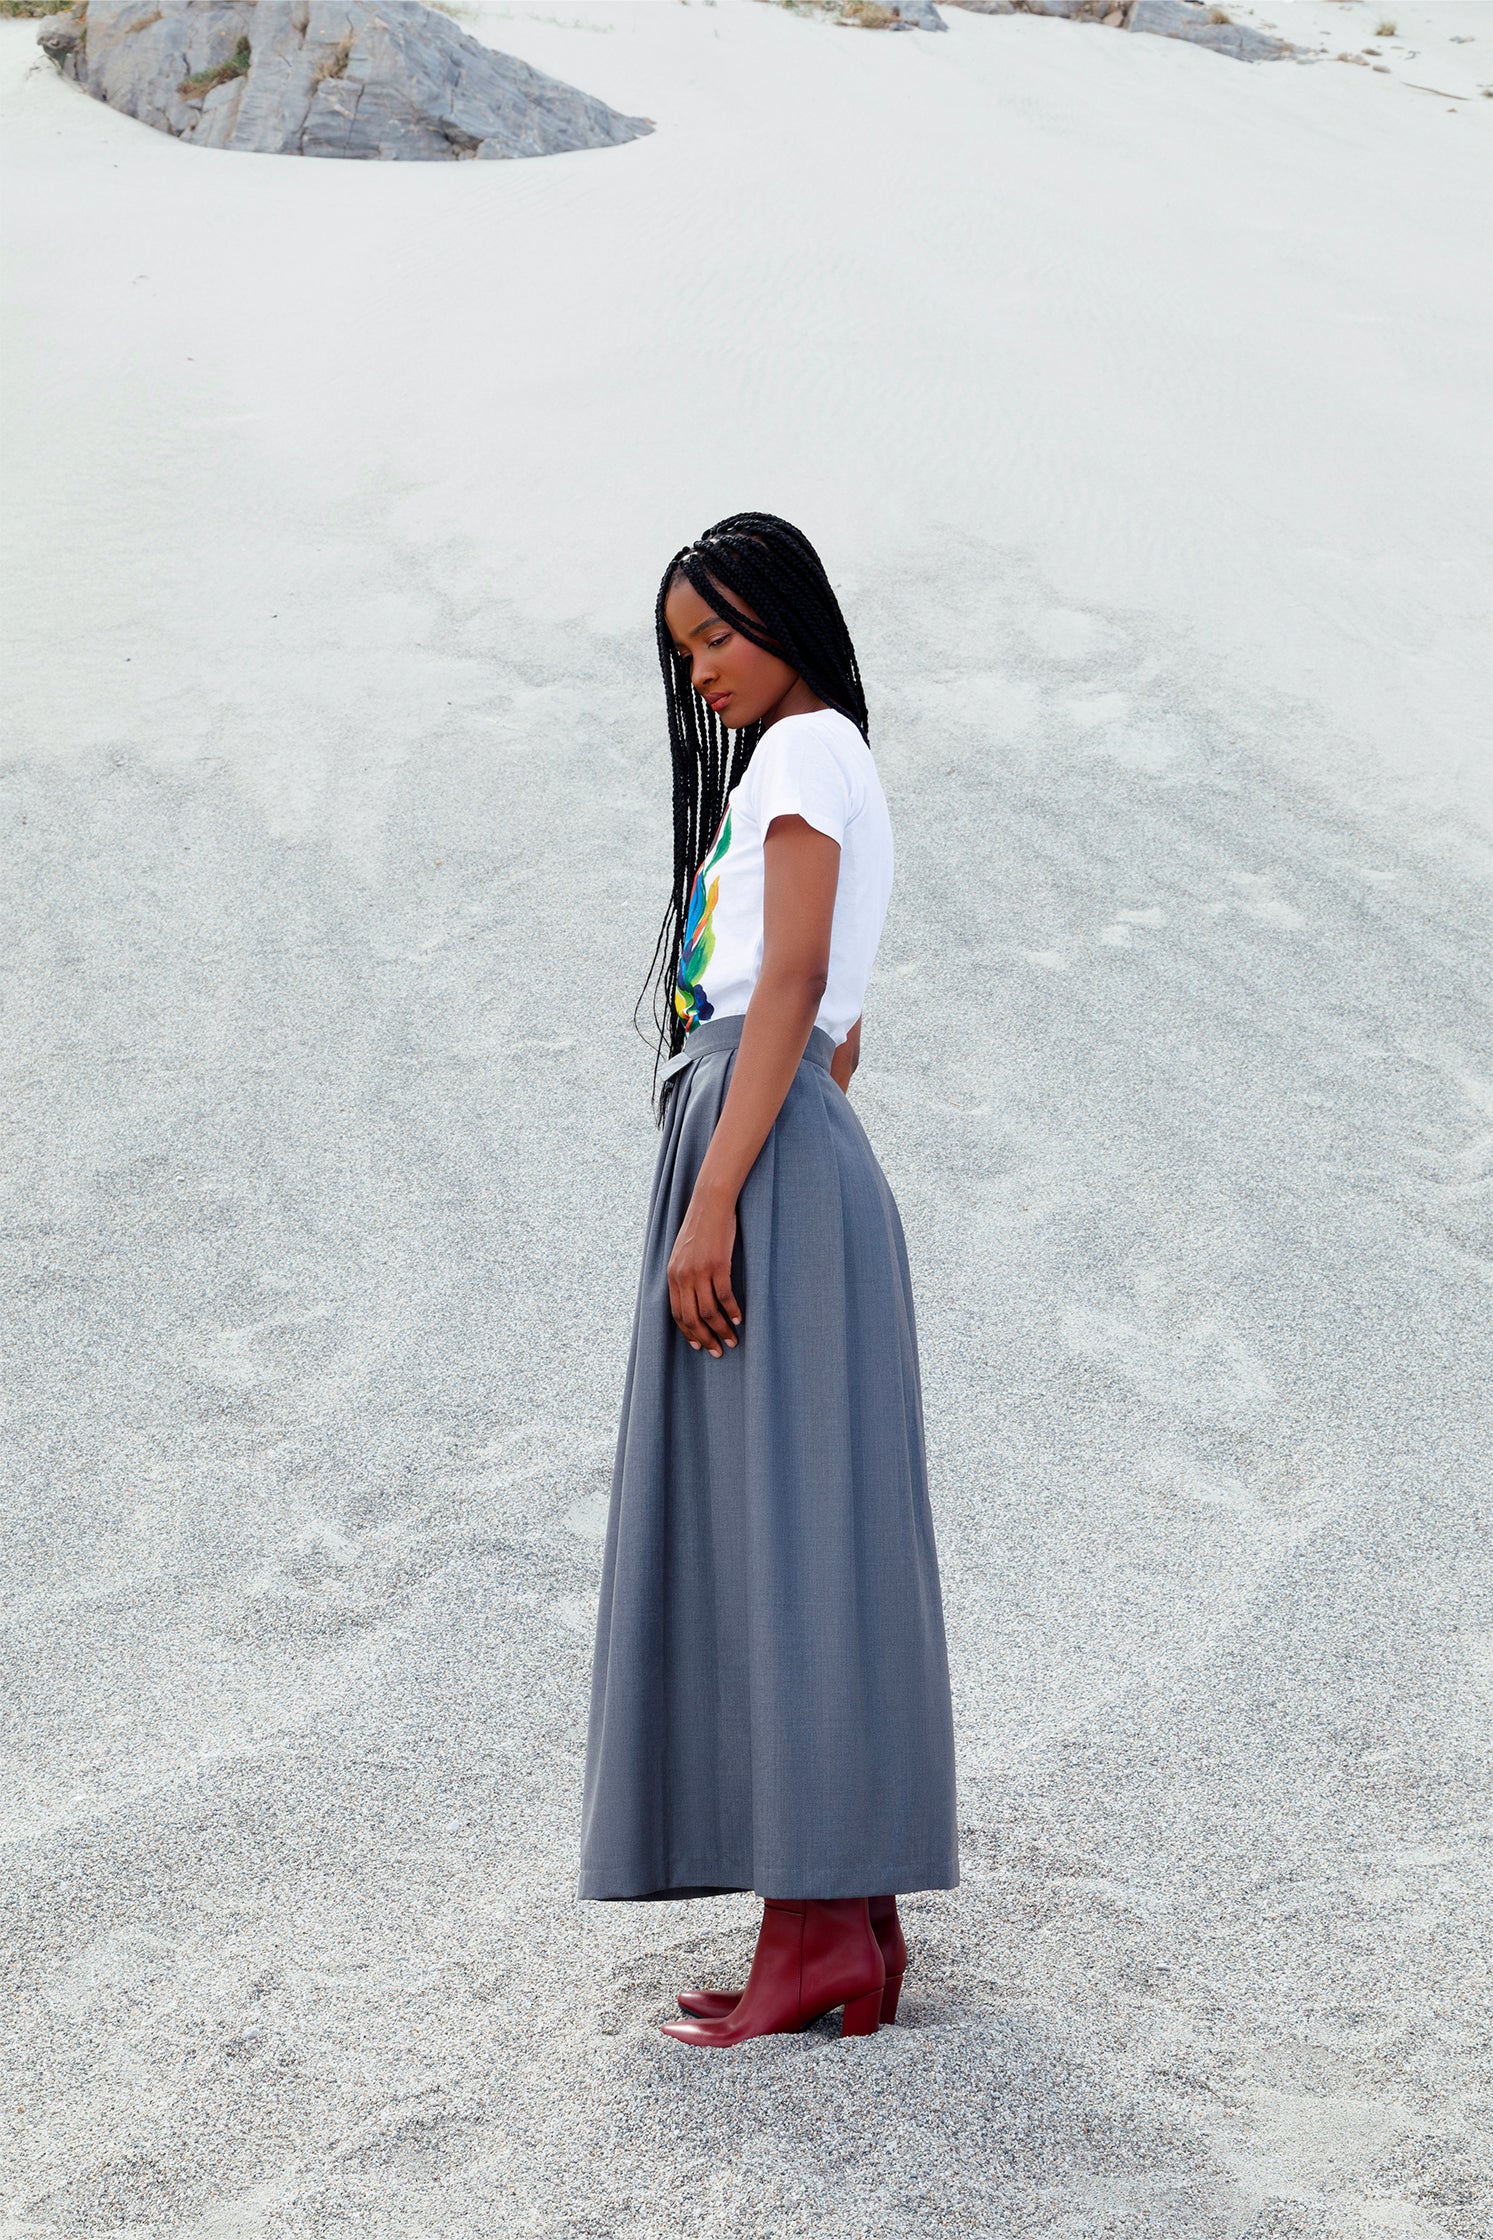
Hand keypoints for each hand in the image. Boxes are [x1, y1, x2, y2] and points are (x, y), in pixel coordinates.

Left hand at [667, 1186, 742, 1357]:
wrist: (710, 1204)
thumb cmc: (700, 1227)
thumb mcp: (683, 1252)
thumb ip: (684, 1274)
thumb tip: (691, 1296)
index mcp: (672, 1275)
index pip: (677, 1313)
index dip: (688, 1332)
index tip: (699, 1345)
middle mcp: (683, 1276)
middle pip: (692, 1317)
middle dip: (705, 1338)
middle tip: (717, 1351)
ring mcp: (700, 1271)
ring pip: (709, 1311)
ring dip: (721, 1330)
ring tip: (732, 1341)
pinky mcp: (718, 1265)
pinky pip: (725, 1297)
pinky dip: (733, 1312)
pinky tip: (740, 1319)